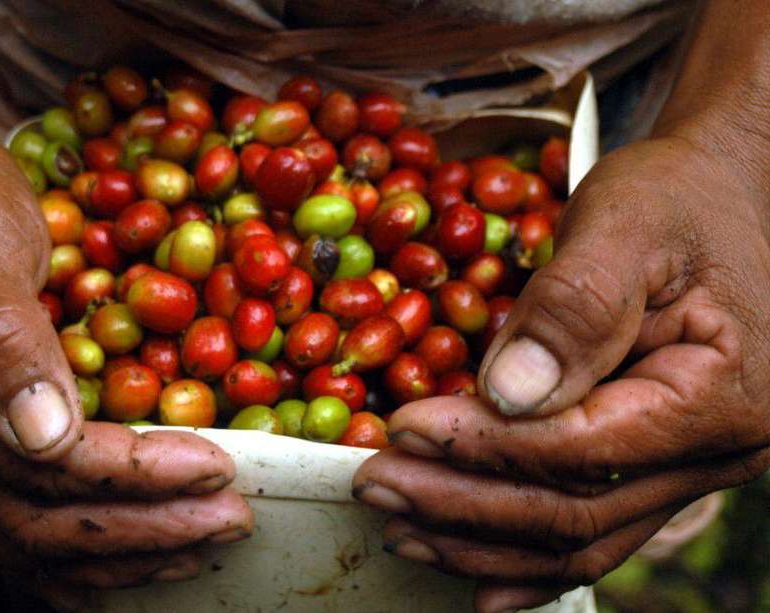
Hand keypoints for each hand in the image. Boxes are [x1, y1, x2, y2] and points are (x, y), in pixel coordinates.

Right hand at [0, 109, 251, 608]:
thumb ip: (1, 337)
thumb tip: (43, 434)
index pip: (51, 466)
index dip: (142, 475)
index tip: (218, 468)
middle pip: (45, 521)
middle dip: (149, 528)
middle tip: (233, 519)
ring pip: (30, 538)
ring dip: (122, 551)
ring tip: (199, 541)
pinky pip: (16, 521)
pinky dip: (79, 548)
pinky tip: (130, 546)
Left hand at [352, 137, 769, 611]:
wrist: (721, 199)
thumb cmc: (677, 199)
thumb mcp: (627, 224)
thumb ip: (574, 307)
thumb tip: (508, 394)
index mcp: (721, 393)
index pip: (582, 447)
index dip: (483, 448)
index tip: (404, 430)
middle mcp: (717, 452)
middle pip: (575, 511)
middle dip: (462, 505)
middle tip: (376, 486)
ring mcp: (691, 470)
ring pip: (579, 537)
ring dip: (480, 541)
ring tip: (400, 526)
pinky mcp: (656, 467)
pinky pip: (594, 529)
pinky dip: (525, 556)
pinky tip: (471, 575)